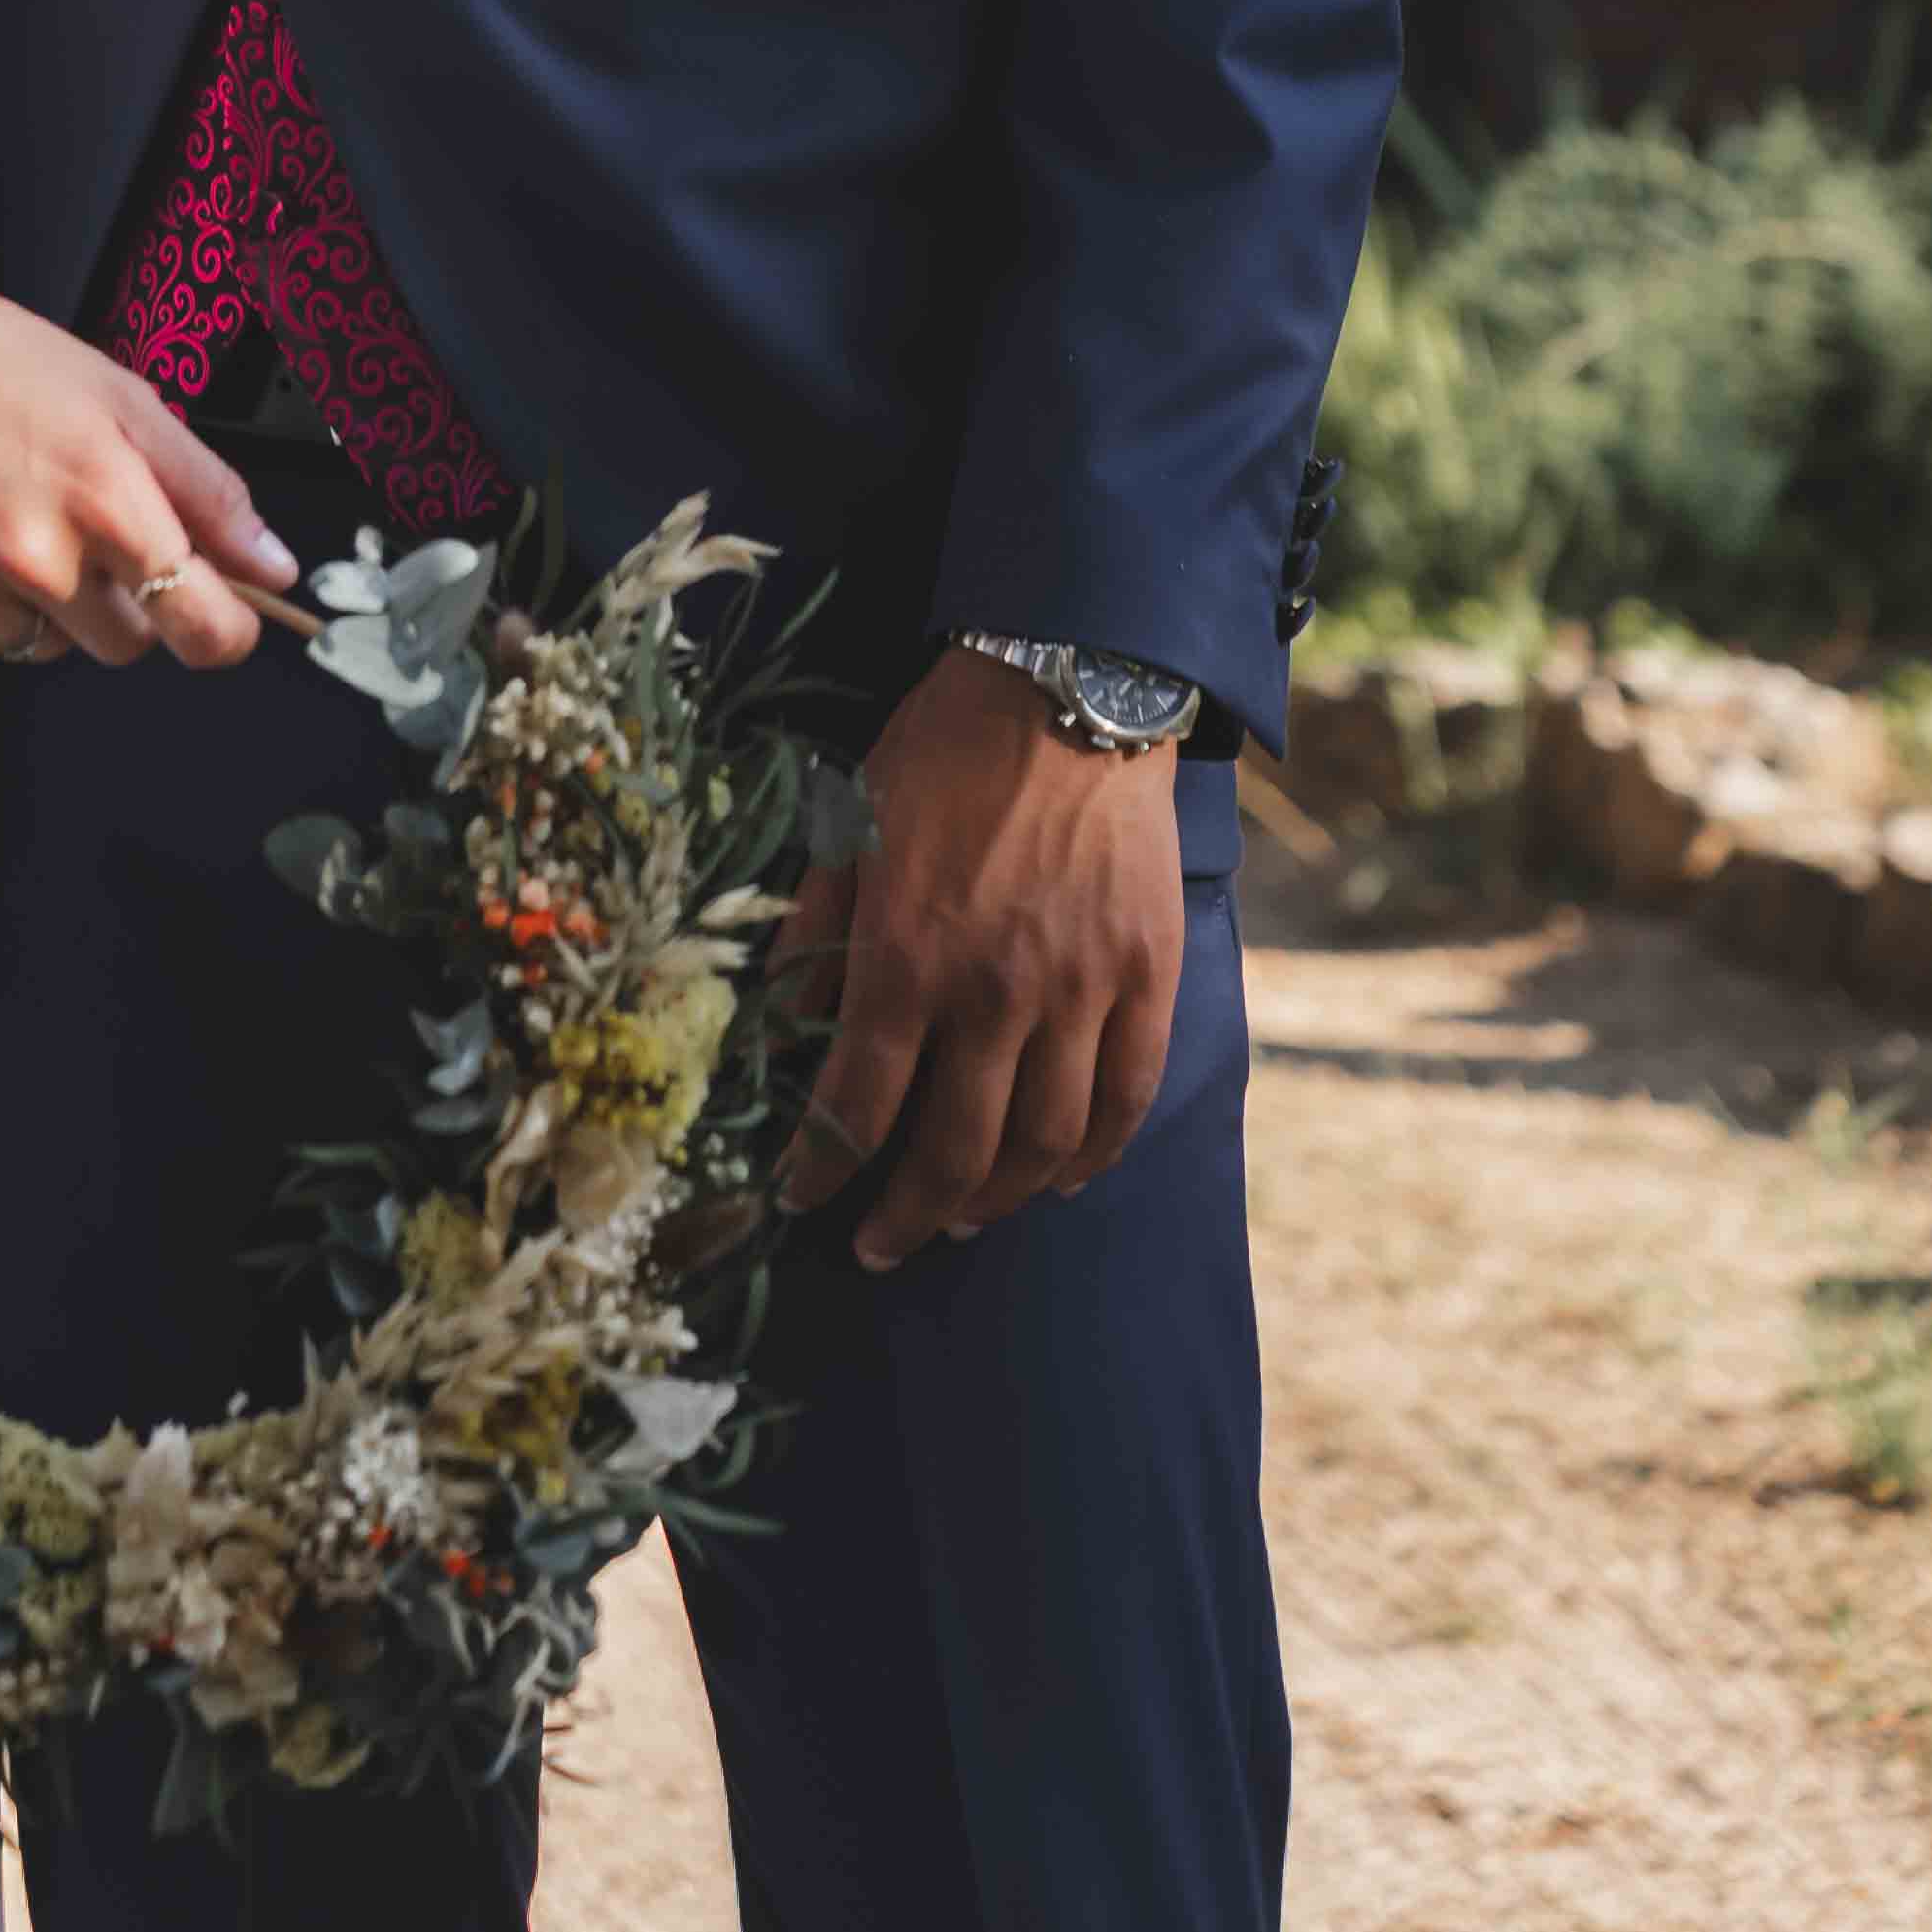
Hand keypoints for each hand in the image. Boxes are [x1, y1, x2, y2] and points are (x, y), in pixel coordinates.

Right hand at [0, 245, 299, 677]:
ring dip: (47, 604)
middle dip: (123, 600)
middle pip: (127, 645)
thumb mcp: (114, 395)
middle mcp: (41, 559)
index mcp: (107, 498)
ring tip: (4, 515)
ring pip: (49, 647)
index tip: (222, 617)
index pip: (204, 627)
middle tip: (82, 527)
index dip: (225, 630)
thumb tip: (272, 564)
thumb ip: (205, 489)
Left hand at [769, 648, 1181, 1269]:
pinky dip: (1094, 1156)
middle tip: (880, 1244)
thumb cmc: (943, 750)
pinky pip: (1125, 1098)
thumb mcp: (852, 826)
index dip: (821, 1169)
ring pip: (1044, 1144)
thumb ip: (816, 929)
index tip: (800, 1199)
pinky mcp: (1147, 977)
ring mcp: (1082, 991)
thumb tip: (784, 1018)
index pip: (856, 1105)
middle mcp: (995, 992)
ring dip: (997, 1201)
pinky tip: (1063, 1180)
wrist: (1068, 687)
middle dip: (906, 1215)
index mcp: (907, 956)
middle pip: (951, 1150)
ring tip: (962, 1219)